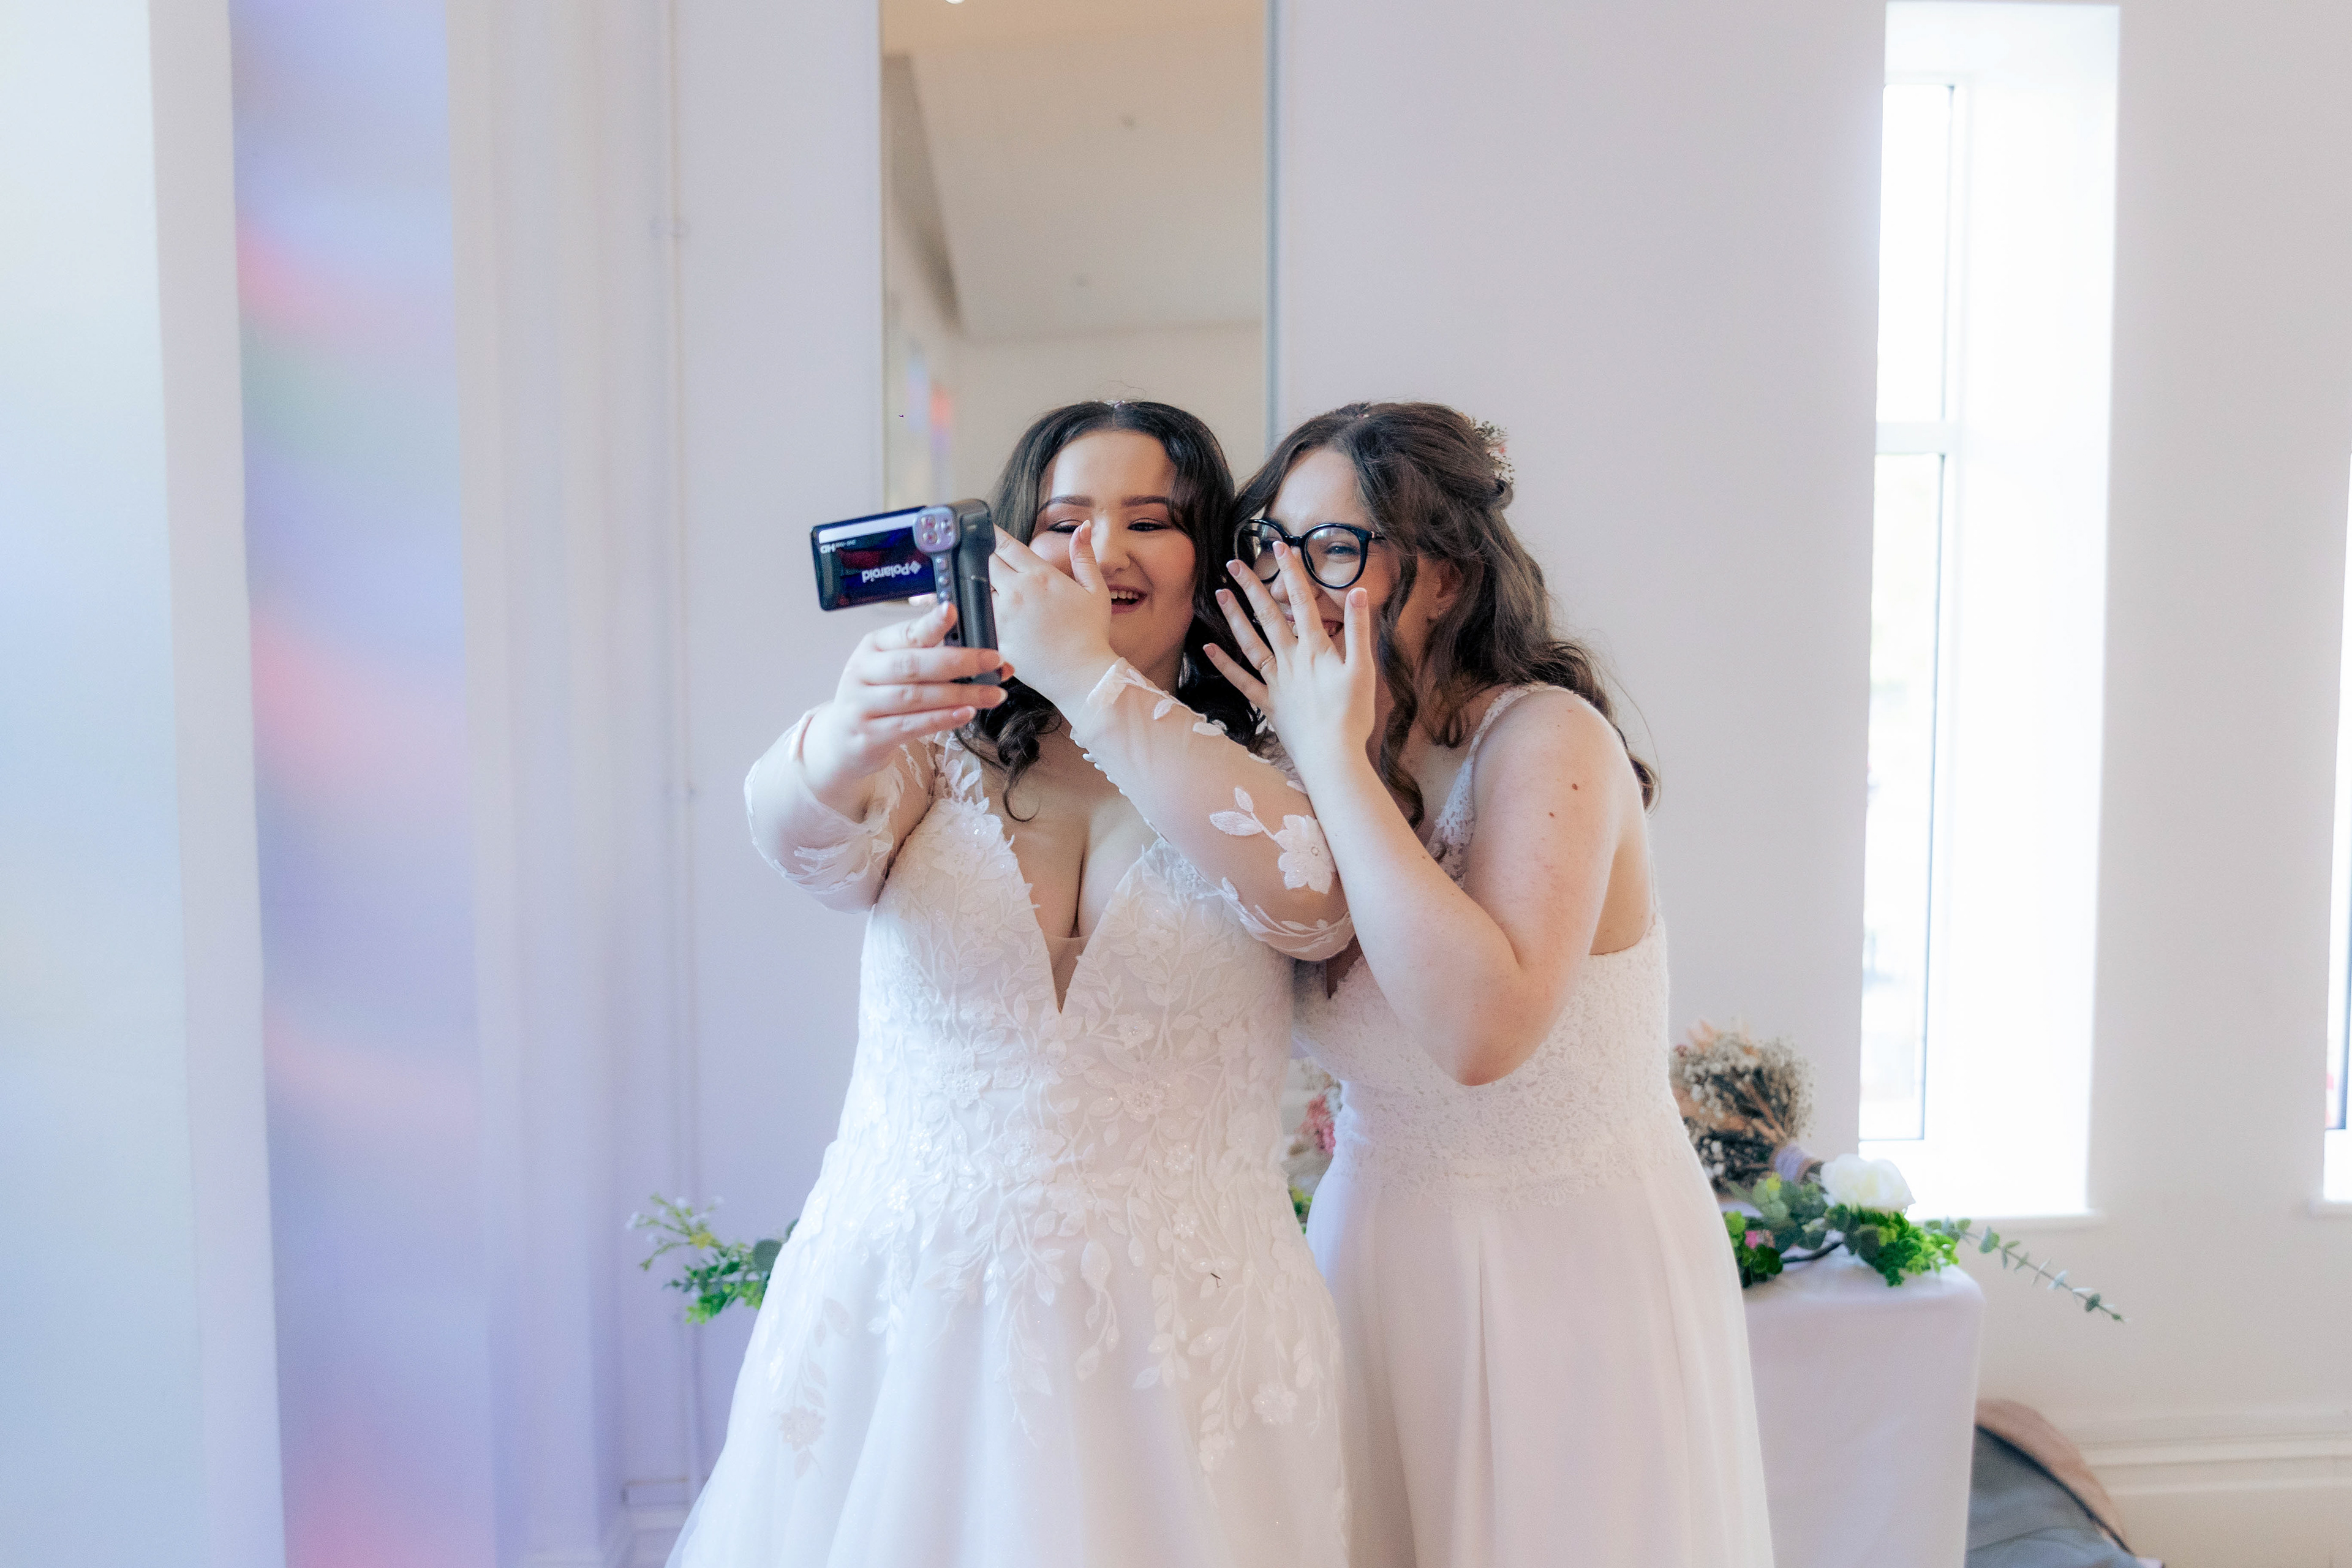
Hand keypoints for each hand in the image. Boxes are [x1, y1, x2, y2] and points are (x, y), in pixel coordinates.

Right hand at [800, 598, 1008, 800]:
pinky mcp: (869, 735)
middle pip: (913, 664)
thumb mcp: (892, 671)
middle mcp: (863, 672)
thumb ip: (931, 659)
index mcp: (873, 646)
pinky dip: (942, 718)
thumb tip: (987, 657)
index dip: (930, 623)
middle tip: (993, 660)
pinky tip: (966, 713)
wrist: (841, 742)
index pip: (905, 632)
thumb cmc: (879, 699)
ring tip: (992, 694)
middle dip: (958, 661)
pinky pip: (911, 725)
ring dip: (960, 694)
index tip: (953, 611)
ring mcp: (862, 705)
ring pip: (916, 696)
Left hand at [989, 526, 1118, 706]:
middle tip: (981, 558)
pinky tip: (978, 614)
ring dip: (978, 586)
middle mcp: (1016, 592)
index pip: (1005, 545)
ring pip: (976, 589)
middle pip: (985, 563)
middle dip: (982, 558)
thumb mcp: (1095, 590)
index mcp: (1039, 576)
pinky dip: (976, 613)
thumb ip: (1084, 556)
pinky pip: (977, 619)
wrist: (1082, 675)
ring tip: (981, 588)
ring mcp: (1003, 616)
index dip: (992, 535)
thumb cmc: (1090, 635)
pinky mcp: (995, 639)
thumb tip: (1083, 527)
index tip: (984, 530)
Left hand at [1206, 541, 1376, 781]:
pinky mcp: (1268, 703)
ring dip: (1235, 617)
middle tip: (1234, 564)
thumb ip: (1359, 629)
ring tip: (1219, 594)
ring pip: (1250, 642)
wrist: (1331, 756)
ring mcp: (1275, 681)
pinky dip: (1225, 665)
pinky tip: (1209, 648)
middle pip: (1269, 616)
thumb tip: (1358, 591)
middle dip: (1252, 588)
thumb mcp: (1363, 669)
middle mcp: (1290, 660)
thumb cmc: (1352, 715)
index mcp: (1315, 648)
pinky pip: (1242, 681)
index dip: (1291, 572)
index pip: (1301, 601)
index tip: (1280, 545)